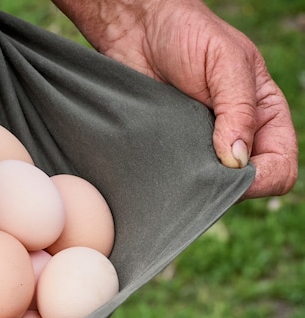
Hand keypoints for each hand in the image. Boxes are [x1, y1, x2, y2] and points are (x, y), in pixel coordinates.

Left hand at [53, 0, 297, 198]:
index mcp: (264, 116)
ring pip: (209, 187)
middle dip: (227, 185)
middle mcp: (237, 136)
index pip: (280, 166)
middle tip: (196, 169)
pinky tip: (161, 163)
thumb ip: (238, 109)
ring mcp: (202, 146)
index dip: (262, 178)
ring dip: (196, 183)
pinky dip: (172, 178)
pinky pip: (177, 178)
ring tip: (176, 161)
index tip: (231, 171)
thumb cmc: (187, 35)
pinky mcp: (171, 149)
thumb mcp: (225, 62)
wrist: (138, 30)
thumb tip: (237, 160)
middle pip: (246, 186)